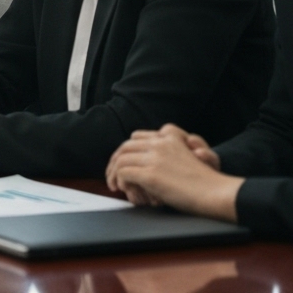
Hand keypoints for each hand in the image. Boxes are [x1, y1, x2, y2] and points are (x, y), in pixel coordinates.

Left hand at [105, 124, 240, 220]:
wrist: (217, 193)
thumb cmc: (206, 182)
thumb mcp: (189, 157)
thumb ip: (170, 153)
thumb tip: (150, 161)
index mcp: (170, 138)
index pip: (138, 137)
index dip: (128, 150)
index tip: (124, 161)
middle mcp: (160, 144)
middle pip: (125, 146)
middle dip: (115, 160)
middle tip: (112, 174)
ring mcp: (154, 158)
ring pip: (121, 159)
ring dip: (114, 173)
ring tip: (115, 185)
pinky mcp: (151, 175)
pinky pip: (124, 173)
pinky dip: (120, 182)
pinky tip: (123, 190)